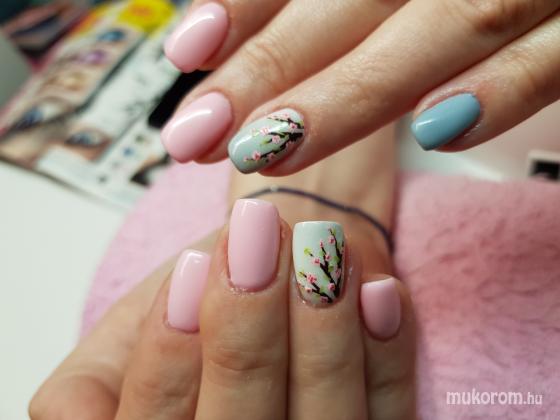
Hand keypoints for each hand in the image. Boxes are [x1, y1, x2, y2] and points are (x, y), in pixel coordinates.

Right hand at [30, 200, 415, 418]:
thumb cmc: (193, 300)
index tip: (191, 271)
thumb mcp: (122, 342)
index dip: (167, 358)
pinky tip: (378, 289)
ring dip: (322, 333)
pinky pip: (391, 406)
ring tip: (317, 248)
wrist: (261, 265)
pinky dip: (387, 349)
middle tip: (255, 242)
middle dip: (247, 335)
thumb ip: (85, 389)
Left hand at [162, 0, 559, 173]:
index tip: (187, 52)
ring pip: (444, 24)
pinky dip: (501, 90)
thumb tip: (289, 62)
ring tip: (265, 150)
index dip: (246, 4)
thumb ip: (361, 7)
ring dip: (347, 95)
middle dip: (268, 66)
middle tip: (193, 132)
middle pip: (354, 0)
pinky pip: (556, 56)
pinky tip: (434, 133)